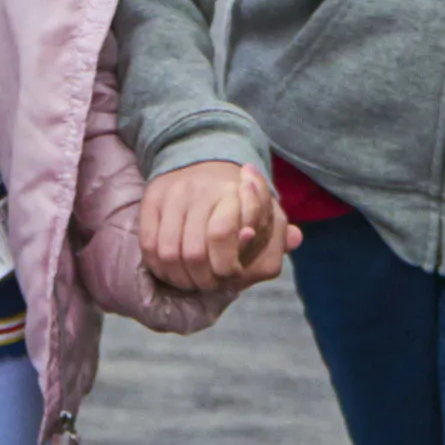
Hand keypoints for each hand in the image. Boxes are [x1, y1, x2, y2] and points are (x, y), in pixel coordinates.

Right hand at [140, 160, 282, 293]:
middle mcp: (201, 188)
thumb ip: (280, 234)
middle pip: (194, 254)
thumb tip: (295, 238)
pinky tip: (172, 271)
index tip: (230, 277)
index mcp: (235, 190)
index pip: (222, 236)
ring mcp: (174, 192)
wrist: (202, 158)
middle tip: (208, 285)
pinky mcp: (152, 198)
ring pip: (169, 254)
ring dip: (179, 278)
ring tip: (190, 282)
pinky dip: (159, 267)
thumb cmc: (238, 200)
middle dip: (202, 280)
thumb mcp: (266, 213)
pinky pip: (149, 244)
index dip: (227, 269)